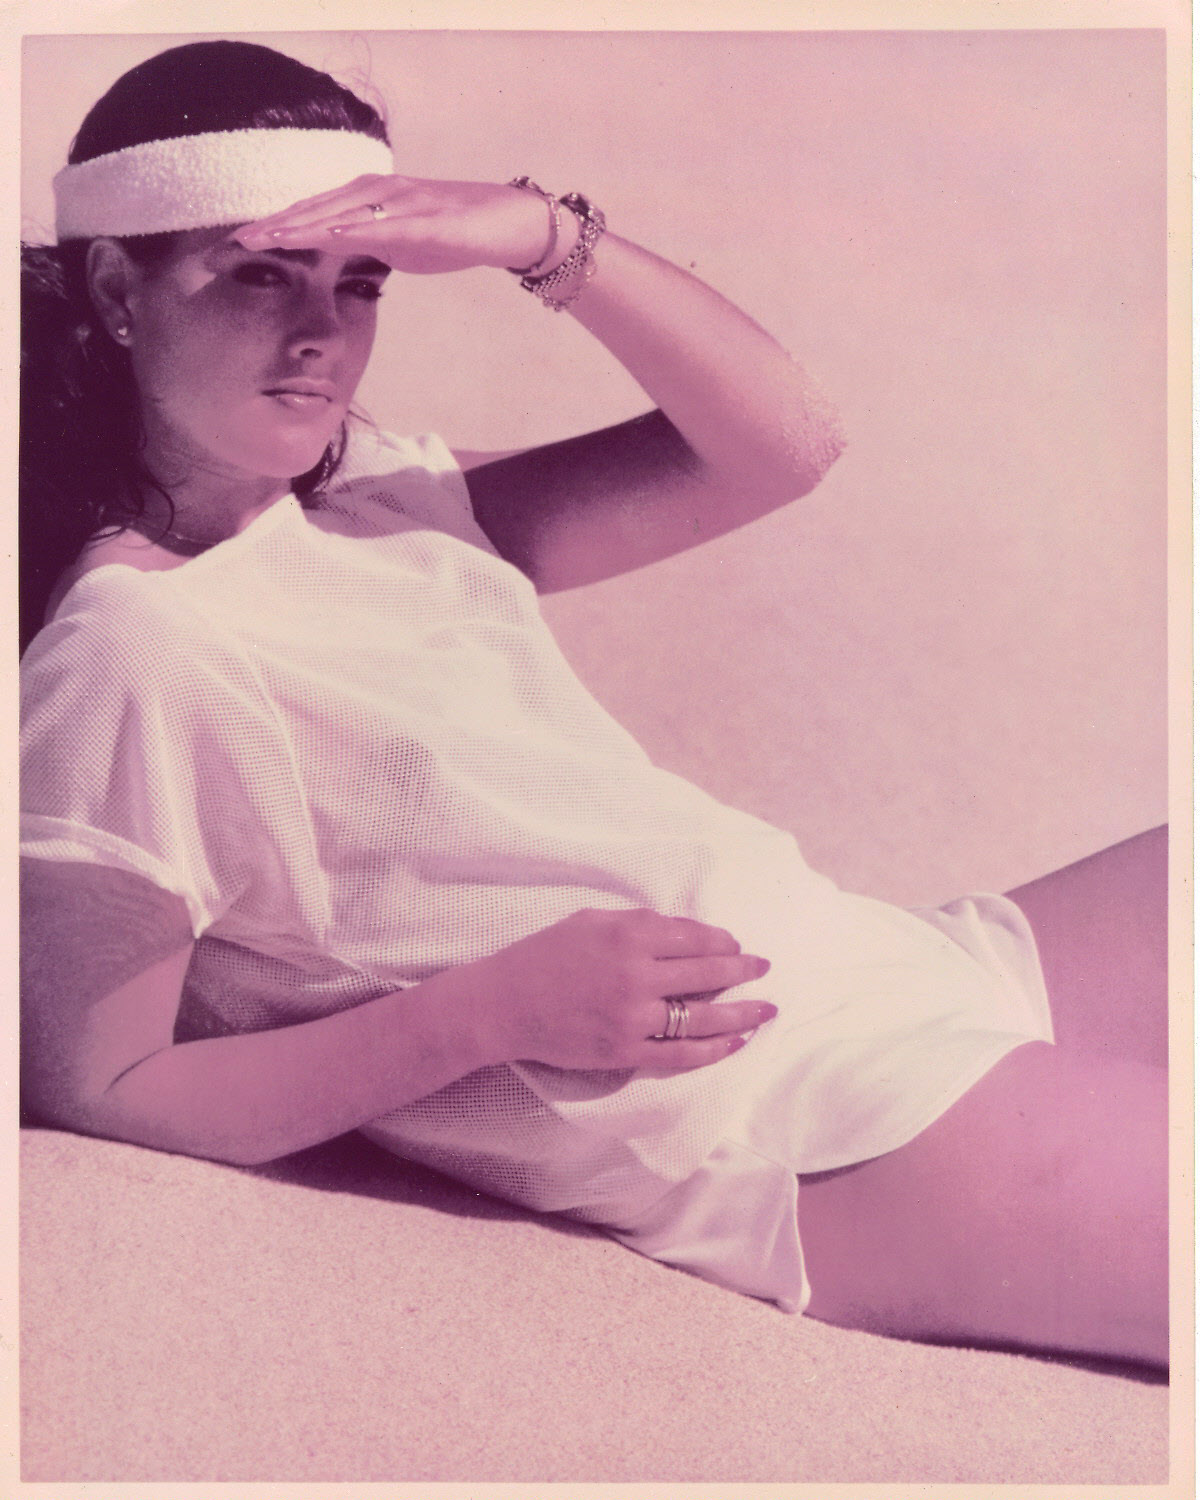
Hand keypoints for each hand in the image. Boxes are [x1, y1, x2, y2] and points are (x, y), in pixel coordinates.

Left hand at [235, 174, 569, 274]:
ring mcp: (400, 202)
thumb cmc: (454, 232)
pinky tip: (327, 238)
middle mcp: (377, 192)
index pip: (311, 214)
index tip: (240, 245)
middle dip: (275, 226)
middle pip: (316, 209)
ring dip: (302, 225)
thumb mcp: (400, 244)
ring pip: (340, 213)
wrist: (506, 222)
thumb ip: (367, 245)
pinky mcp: (425, 217)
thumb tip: (338, 257)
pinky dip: (352, 230)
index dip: (275, 228)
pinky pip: (382, 224)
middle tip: (234, 242)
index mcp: (367, 199)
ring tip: (267, 238)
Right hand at [463, 907, 774, 1072]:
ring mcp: (632, 1017)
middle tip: (764, 968)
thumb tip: (684, 933)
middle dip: (743, 970)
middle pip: (707, 973)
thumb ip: (638, 924)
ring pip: (702, 1017)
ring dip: (742, 1012)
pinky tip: (737, 1042)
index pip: (693, 937)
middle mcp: (636, 974)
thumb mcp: (589, 921)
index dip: (722, 941)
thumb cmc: (543, 955)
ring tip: (767, 1010)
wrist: (502, 1004)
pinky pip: (680, 1054)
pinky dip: (714, 1050)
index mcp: (628, 935)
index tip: (736, 946)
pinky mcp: (624, 1052)